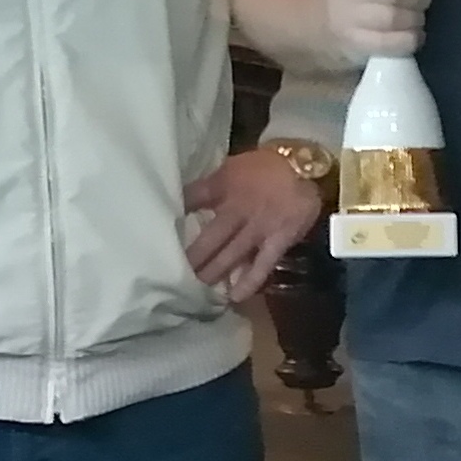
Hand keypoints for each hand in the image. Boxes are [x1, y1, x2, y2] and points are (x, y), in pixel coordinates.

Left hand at [184, 149, 326, 302]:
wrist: (305, 164)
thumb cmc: (264, 167)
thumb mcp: (229, 168)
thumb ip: (207, 187)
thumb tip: (177, 202)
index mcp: (223, 187)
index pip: (192, 200)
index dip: (174, 216)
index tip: (156, 235)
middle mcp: (238, 209)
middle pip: (209, 238)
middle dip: (191, 259)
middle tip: (170, 277)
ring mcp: (259, 227)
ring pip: (231, 255)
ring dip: (213, 273)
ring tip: (195, 290)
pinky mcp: (279, 240)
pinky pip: (262, 265)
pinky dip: (249, 282)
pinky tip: (234, 296)